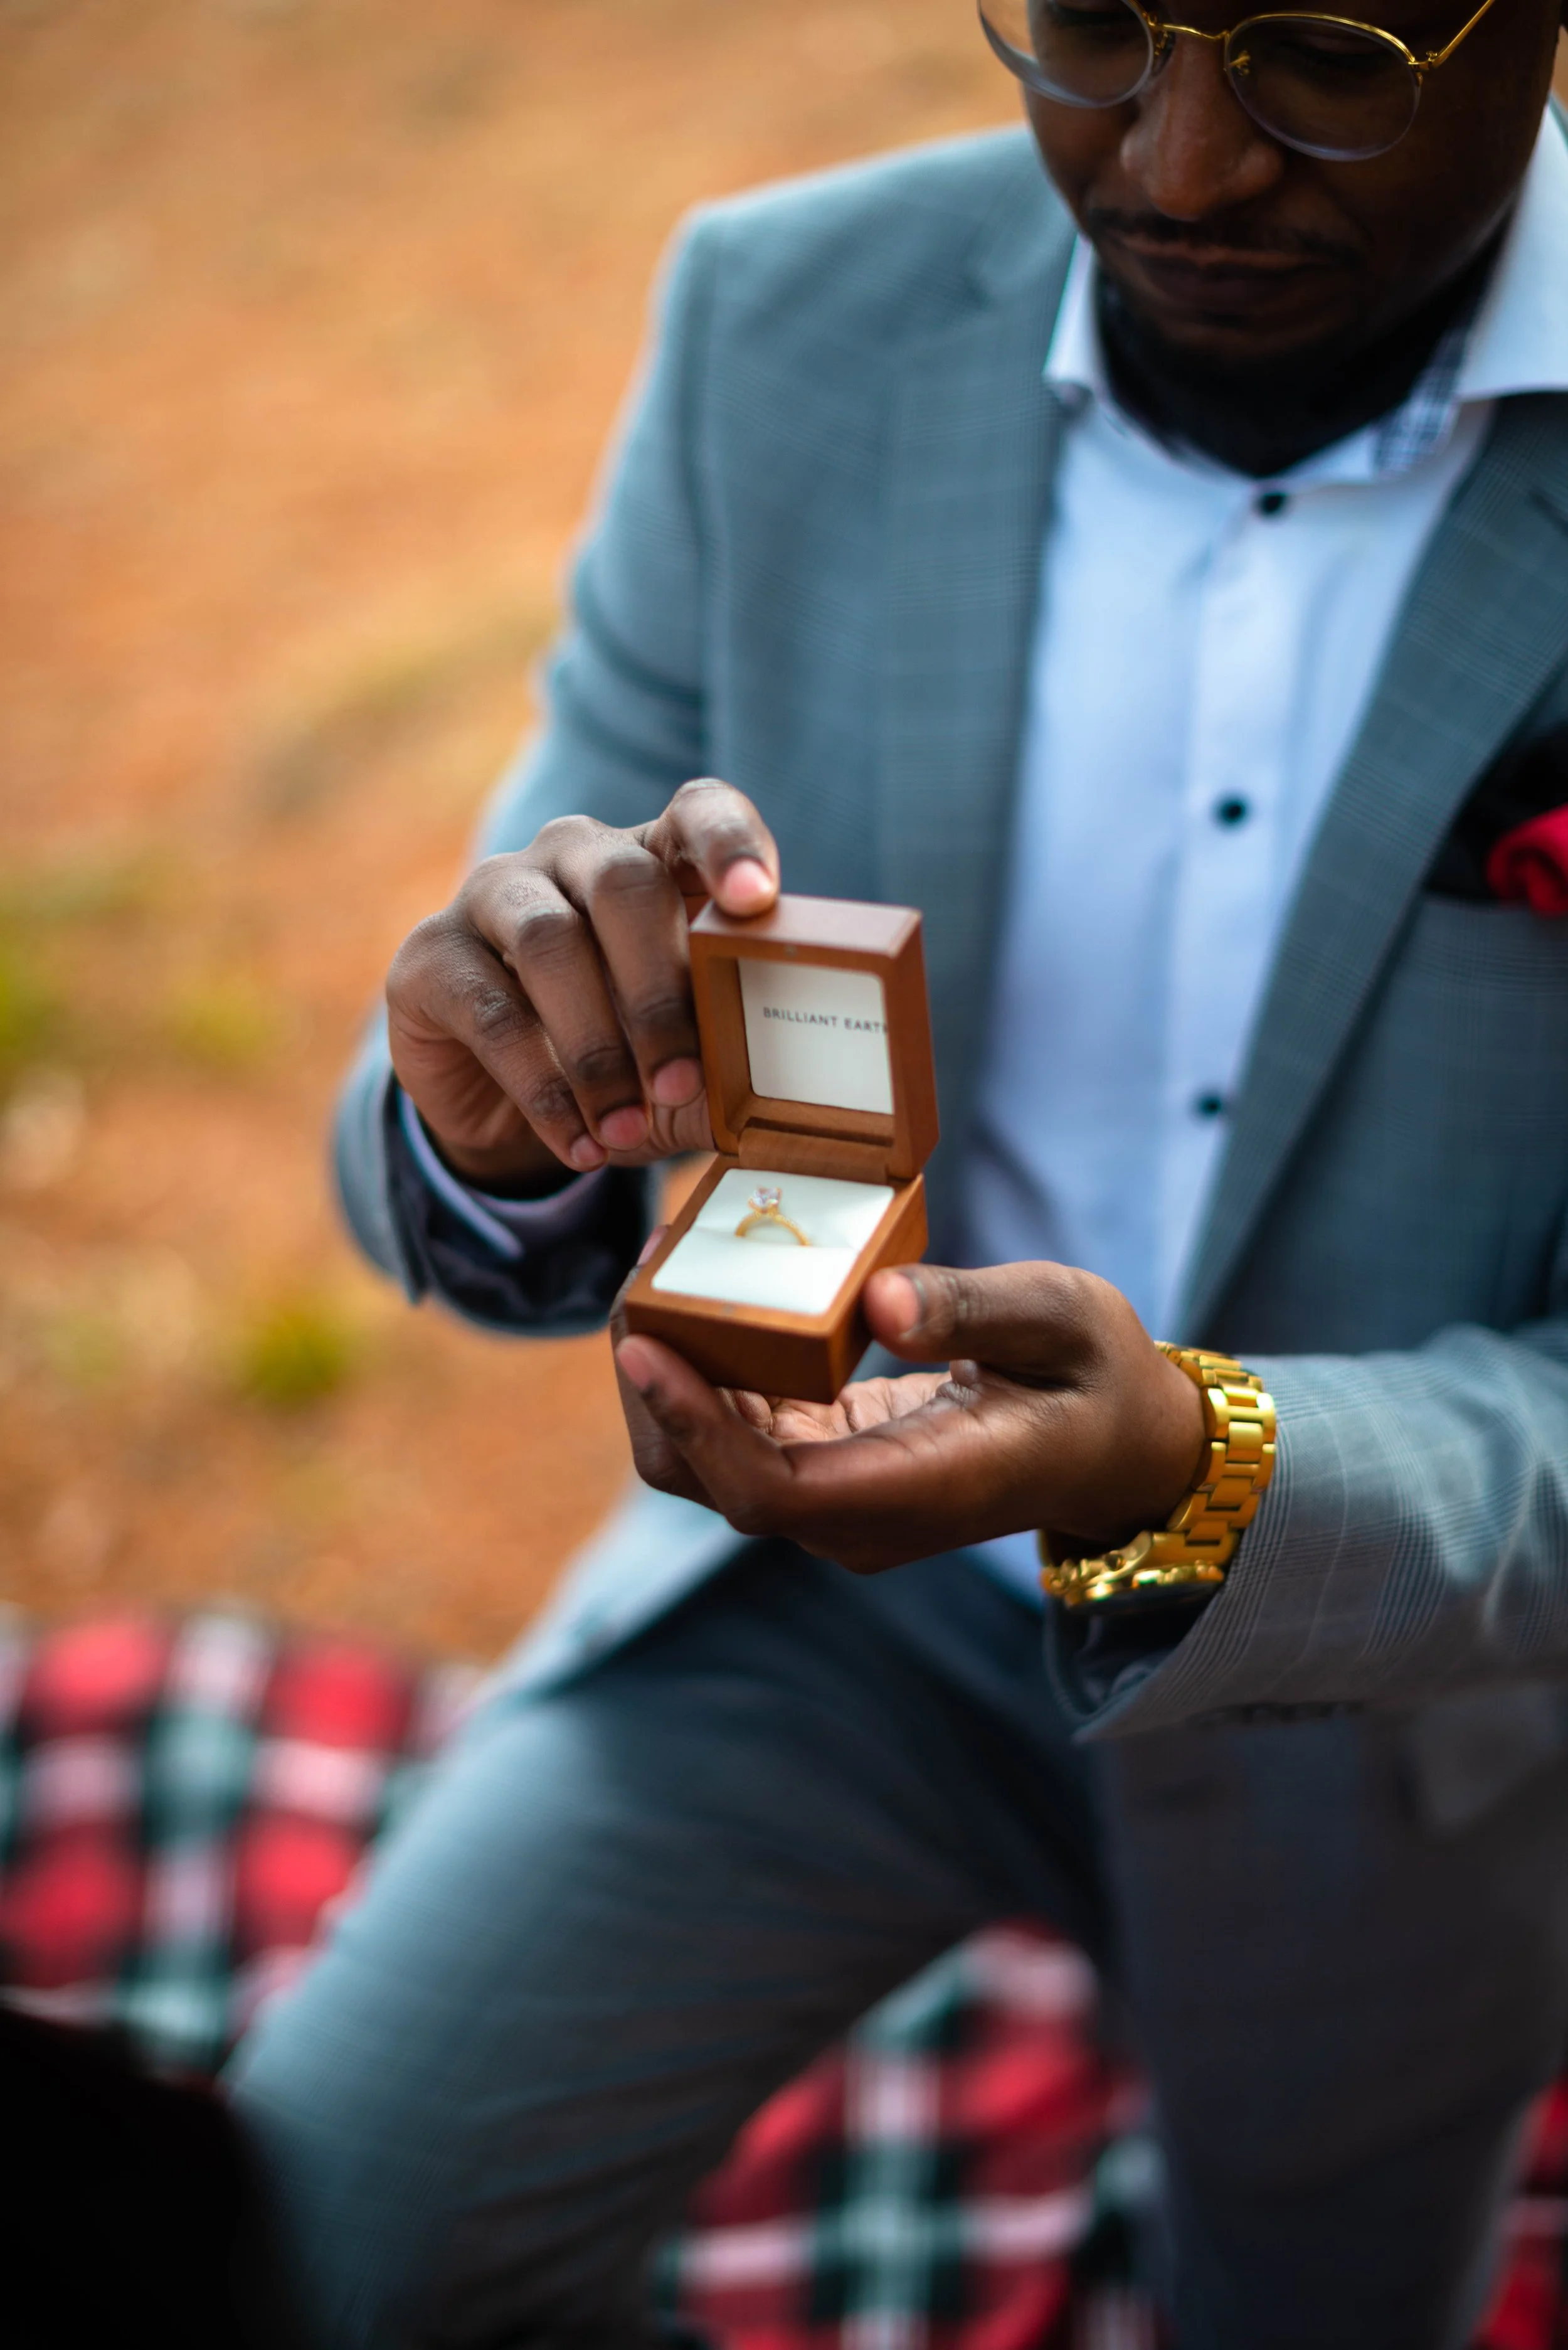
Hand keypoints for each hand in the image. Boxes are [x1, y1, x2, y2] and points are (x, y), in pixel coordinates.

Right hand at [386, 779, 778, 1191]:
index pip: (696, 813)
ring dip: (597, 1049)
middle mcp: (569, 854)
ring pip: (550, 944)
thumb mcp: (681, 1057)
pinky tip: (581, 1144)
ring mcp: (491, 893)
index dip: (730, 844)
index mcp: (650, 857)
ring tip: (628, 1130)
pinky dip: (545, 1091)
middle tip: (682, 1080)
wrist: (501, 1104)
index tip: (758, 899)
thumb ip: (730, 1054)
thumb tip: (795, 1095)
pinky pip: (492, 1015)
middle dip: (658, 989)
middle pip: (620, 882)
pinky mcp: (430, 956)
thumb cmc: (619, 1057)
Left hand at [613, 1259, 1206, 1573]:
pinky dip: (703, 1373)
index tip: (643, 1348)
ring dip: (668, 1375)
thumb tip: (879, 1300)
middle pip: (712, 1482)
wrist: (1113, 1449)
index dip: (696, 1425)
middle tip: (642, 1278)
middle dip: (656, 1389)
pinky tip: (703, 1295)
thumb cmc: (1095, 1378)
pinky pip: (736, 1437)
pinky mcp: (823, 1473)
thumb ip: (975, 1309)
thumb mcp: (1063, 1318)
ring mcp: (836, 1505)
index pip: (772, 1492)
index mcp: (923, 1490)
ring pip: (708, 1463)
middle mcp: (861, 1519)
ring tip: (660, 1269)